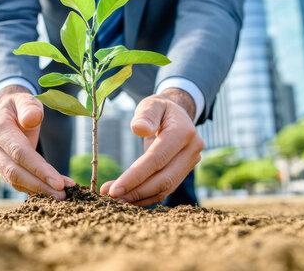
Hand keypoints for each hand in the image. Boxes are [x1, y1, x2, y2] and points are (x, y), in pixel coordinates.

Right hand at [0, 85, 74, 198]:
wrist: (6, 112)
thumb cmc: (21, 106)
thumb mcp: (26, 100)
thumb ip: (29, 107)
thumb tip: (32, 119)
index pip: (18, 152)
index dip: (38, 169)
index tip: (59, 183)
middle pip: (14, 171)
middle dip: (39, 185)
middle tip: (63, 195)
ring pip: (13, 180)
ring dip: (38, 189)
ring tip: (61, 195)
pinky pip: (14, 181)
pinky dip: (32, 188)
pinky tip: (49, 191)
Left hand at [100, 88, 203, 205]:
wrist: (178, 114)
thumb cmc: (159, 109)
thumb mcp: (151, 104)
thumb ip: (145, 115)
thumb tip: (138, 128)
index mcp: (183, 132)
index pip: (157, 159)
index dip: (135, 176)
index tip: (114, 189)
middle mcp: (192, 150)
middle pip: (163, 179)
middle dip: (136, 191)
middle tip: (111, 197)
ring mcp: (191, 163)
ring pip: (165, 188)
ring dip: (139, 197)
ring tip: (116, 200)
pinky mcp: (184, 172)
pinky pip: (166, 189)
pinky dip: (146, 197)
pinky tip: (128, 198)